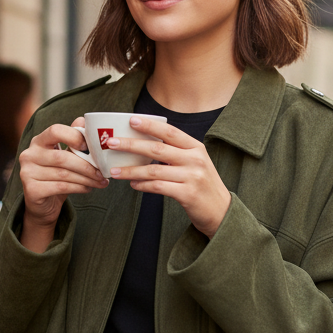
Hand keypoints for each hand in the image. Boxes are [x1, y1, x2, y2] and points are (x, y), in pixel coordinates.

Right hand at [18, 119, 107, 250]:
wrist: (43, 204)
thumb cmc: (57, 176)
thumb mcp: (66, 156)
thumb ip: (73, 140)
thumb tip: (85, 120)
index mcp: (38, 141)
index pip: (55, 130)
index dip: (74, 136)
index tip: (89, 147)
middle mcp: (29, 154)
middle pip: (62, 157)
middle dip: (86, 166)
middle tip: (103, 173)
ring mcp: (27, 172)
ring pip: (64, 174)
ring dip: (86, 179)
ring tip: (100, 182)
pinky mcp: (31, 190)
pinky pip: (61, 187)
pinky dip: (79, 188)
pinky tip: (88, 188)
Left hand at [106, 116, 230, 237]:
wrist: (222, 211)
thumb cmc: (203, 185)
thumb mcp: (195, 163)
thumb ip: (176, 153)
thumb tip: (144, 145)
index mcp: (196, 148)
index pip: (170, 132)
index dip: (150, 125)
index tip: (131, 121)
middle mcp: (195, 159)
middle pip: (157, 148)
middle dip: (131, 145)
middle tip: (111, 144)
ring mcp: (192, 177)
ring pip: (154, 170)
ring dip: (131, 170)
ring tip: (114, 171)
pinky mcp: (187, 194)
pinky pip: (158, 187)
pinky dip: (142, 185)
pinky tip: (132, 184)